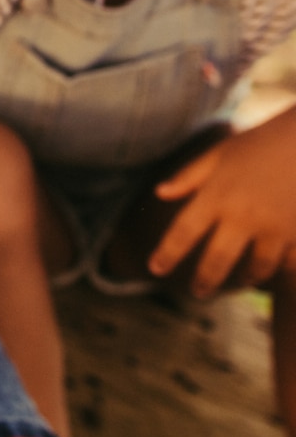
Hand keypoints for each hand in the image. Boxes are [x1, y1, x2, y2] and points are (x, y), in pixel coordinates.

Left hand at [149, 108, 295, 296]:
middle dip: (205, 280)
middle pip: (218, 259)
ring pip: (257, 267)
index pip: (183, 232)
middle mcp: (243, 216)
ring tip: (239, 279)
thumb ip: (189, 176)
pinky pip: (289, 264)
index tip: (154, 269)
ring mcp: (275, 228)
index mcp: (217, 195)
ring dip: (246, 276)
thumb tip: (160, 193)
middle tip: (196, 294)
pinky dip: (282, 269)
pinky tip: (277, 270)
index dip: (167, 253)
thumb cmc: (261, 142)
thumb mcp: (220, 153)